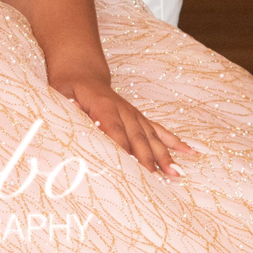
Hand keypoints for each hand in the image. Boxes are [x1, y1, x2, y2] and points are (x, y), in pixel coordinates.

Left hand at [50, 66, 191, 176]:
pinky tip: (190, 152)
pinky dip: (174, 141)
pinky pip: (159, 130)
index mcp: (103, 106)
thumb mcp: (62, 94)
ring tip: (177, 174)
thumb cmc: (69, 87)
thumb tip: (75, 111)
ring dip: (164, 155)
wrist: (82, 72)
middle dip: (147, 158)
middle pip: (137, 137)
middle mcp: (124, 110)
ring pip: (152, 136)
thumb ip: (69, 105)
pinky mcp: (139, 118)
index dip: (122, 148)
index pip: (114, 130)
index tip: (130, 167)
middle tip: (156, 179)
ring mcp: (134, 114)